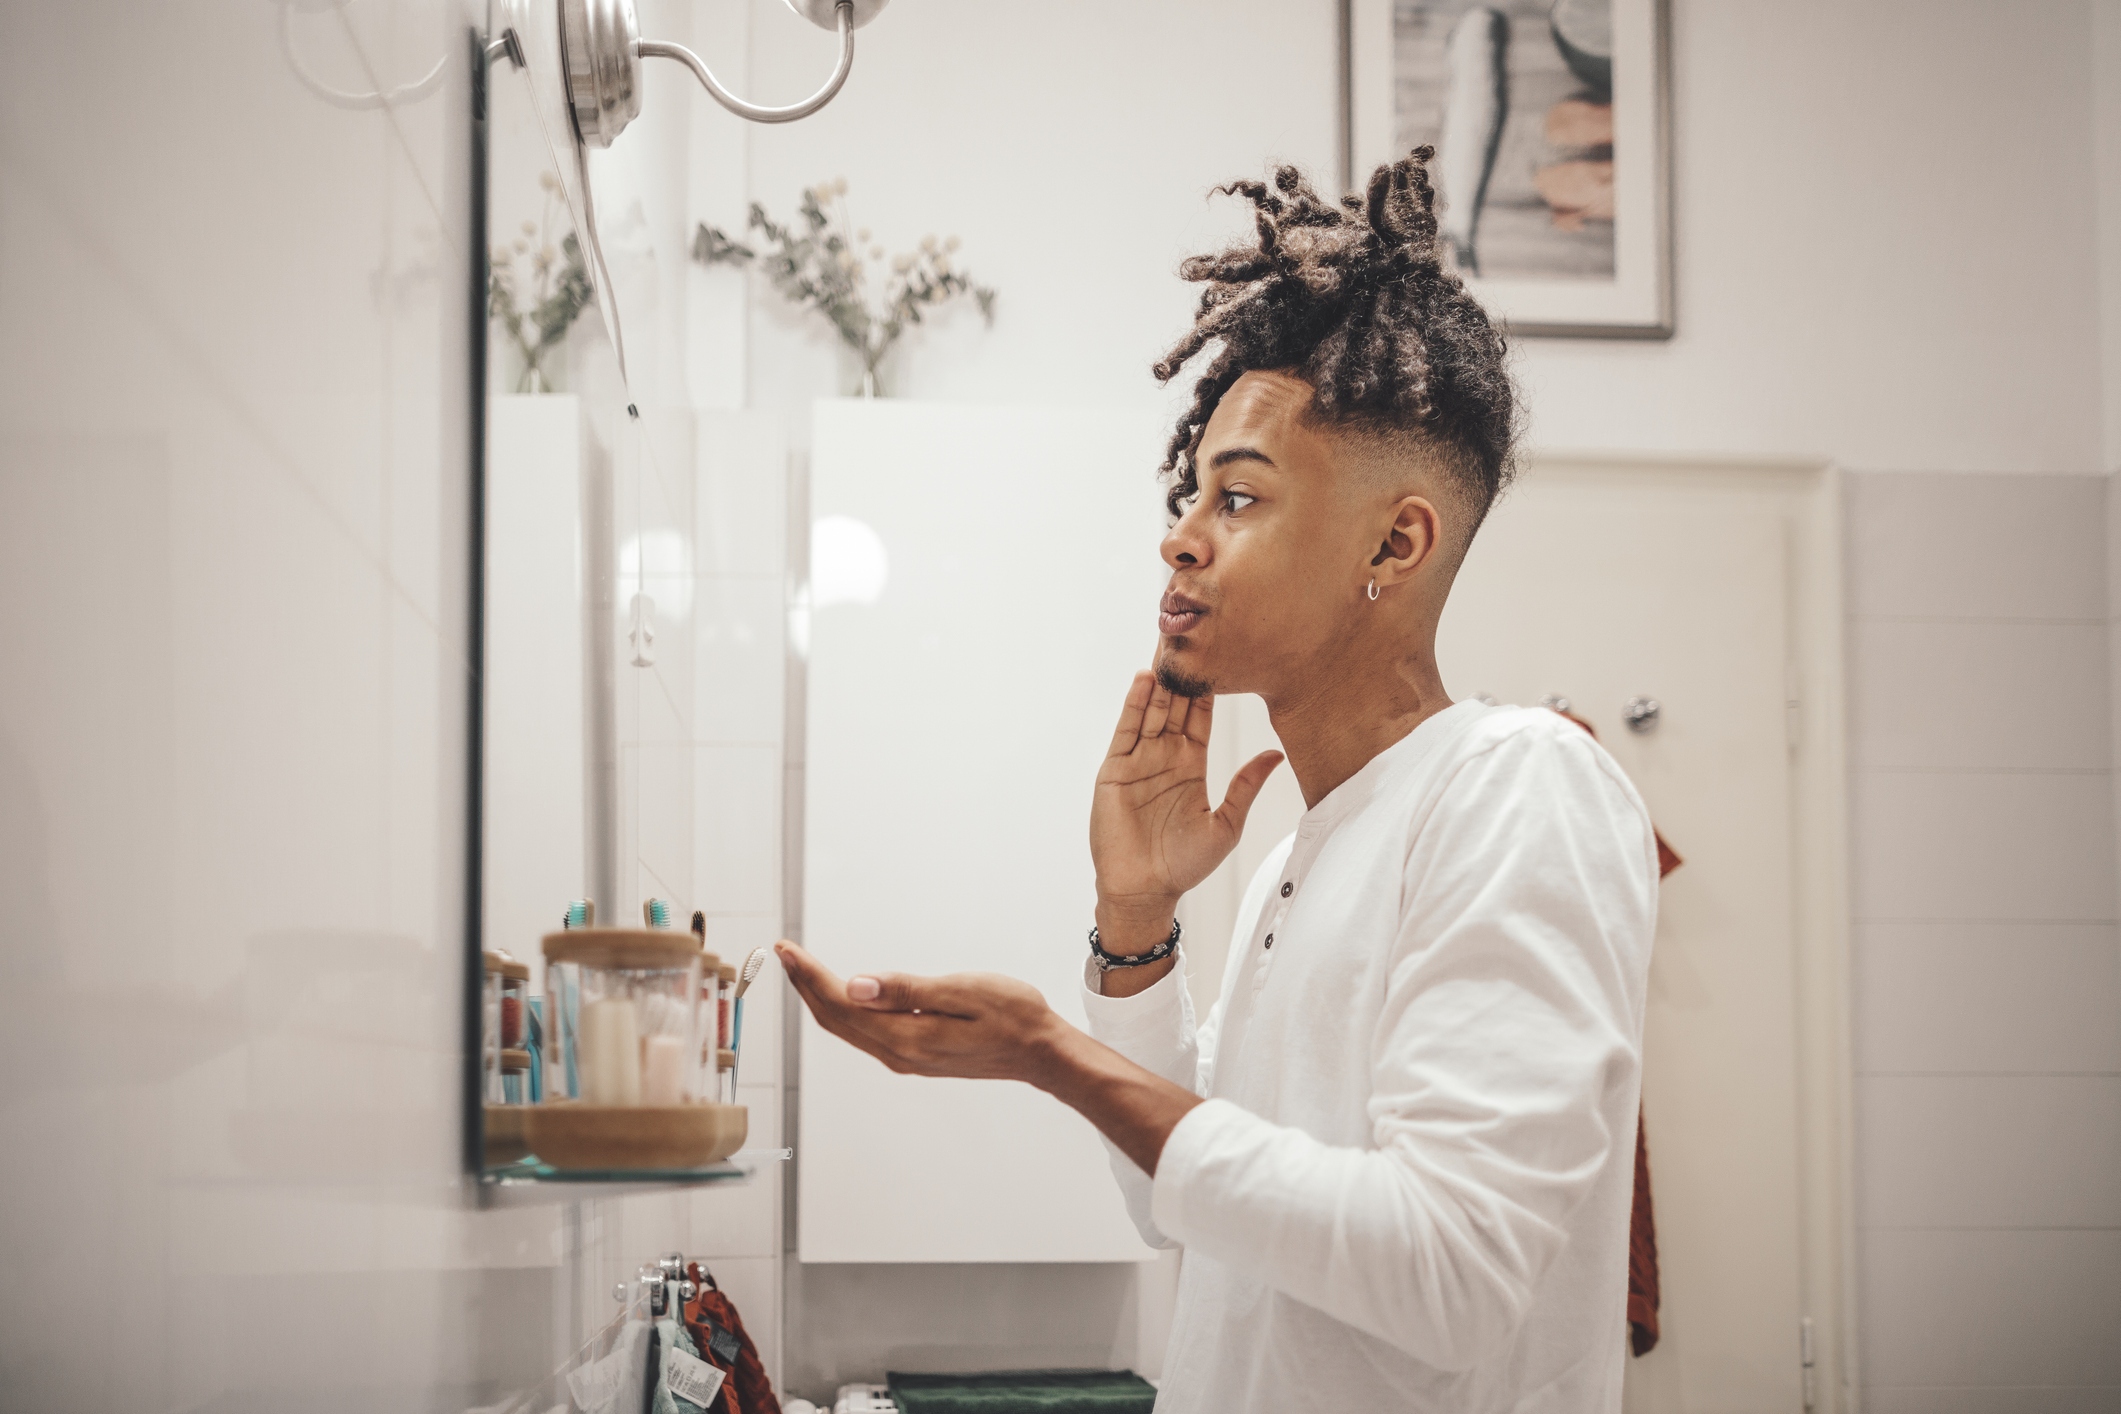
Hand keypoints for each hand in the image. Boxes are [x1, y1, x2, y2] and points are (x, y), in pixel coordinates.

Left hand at [775, 940, 1068, 1083]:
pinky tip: (841, 994)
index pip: (841, 1006)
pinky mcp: (915, 1055)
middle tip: (783, 953)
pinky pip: (865, 1032)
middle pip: (836, 1021)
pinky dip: (844, 1010)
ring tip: (801, 968)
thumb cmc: (1013, 1016)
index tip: (787, 949)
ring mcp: (906, 1058)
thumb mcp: (963, 992)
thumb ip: (906, 990)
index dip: (810, 977)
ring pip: (848, 1029)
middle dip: (806, 985)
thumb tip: (855, 986)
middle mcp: (899, 1054)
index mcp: (907, 1037)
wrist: (1041, 1053)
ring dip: (821, 998)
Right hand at [1090, 671, 1282, 942]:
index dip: (1209, 687)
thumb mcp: (1226, 824)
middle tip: (1190, 633)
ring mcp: (1138, 760)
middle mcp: (1164, 756)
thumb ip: (1246, 786)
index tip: (1221, 654)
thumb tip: (1275, 754)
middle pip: (1174, 704)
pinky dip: (1134, 705)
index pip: (1200, 716)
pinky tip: (1143, 681)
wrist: (1145, 890)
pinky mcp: (1115, 769)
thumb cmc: (1183, 864)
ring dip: (1159, 679)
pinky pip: (1127, 730)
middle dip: (1182, 672)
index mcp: (1191, 765)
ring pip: (1151, 711)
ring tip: (1168, 646)